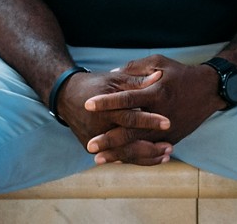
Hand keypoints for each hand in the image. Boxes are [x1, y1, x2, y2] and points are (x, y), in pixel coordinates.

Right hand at [54, 66, 173, 165]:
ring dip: (146, 157)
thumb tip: (158, 77)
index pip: (129, 117)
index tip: (168, 122)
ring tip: (167, 156)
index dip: (149, 120)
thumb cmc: (94, 84)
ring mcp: (94, 140)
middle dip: (150, 147)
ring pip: (123, 155)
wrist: (65, 96)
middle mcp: (99, 127)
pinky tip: (153, 159)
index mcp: (105, 108)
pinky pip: (117, 157)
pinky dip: (135, 159)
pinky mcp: (92, 149)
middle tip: (170, 147)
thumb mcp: (114, 79)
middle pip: (127, 142)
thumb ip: (136, 81)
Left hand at [84, 55, 223, 164]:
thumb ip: (135, 69)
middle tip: (90, 144)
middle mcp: (160, 113)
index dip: (107, 102)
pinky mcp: (172, 138)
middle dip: (109, 138)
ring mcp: (167, 129)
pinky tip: (119, 160)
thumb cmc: (180, 73)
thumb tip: (113, 74)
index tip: (88, 104)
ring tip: (99, 158)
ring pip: (139, 145)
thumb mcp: (159, 62)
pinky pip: (150, 150)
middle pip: (130, 128)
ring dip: (118, 153)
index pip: (127, 98)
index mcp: (156, 91)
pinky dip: (134, 156)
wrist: (209, 90)